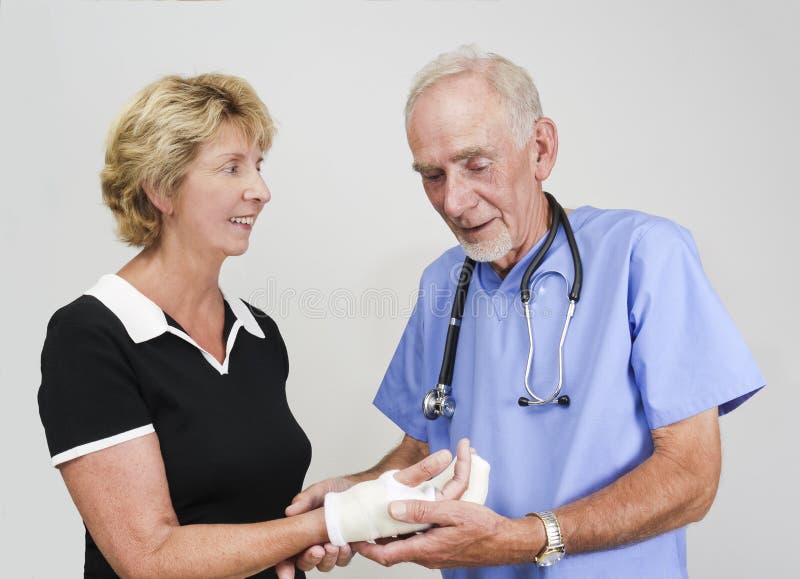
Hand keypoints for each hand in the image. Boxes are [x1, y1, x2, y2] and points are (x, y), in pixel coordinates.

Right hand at [277, 477, 356, 576]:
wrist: (358, 488)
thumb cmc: (335, 490)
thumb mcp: (318, 491)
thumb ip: (304, 500)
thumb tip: (290, 511)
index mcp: (300, 531)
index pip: (286, 554)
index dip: (284, 567)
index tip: (285, 573)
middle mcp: (313, 543)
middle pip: (305, 562)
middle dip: (309, 559)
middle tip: (317, 550)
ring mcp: (330, 548)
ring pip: (325, 564)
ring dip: (328, 558)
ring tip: (332, 546)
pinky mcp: (346, 549)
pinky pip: (343, 560)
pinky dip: (343, 554)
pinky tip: (346, 545)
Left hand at [354, 500, 517, 568]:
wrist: (506, 542)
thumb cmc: (483, 527)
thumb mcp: (451, 511)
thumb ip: (421, 510)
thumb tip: (392, 510)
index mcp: (425, 548)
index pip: (386, 556)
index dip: (366, 549)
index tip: (350, 538)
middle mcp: (426, 556)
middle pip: (392, 552)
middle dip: (375, 541)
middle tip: (360, 525)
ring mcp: (434, 554)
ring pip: (404, 546)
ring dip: (391, 535)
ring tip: (378, 517)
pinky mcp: (441, 550)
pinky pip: (417, 542)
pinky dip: (407, 533)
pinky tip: (407, 517)